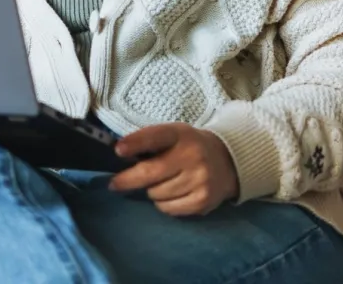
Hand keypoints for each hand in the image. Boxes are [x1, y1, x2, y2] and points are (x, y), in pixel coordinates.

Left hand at [108, 123, 238, 216]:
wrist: (228, 161)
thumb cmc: (189, 146)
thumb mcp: (172, 134)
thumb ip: (149, 141)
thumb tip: (119, 155)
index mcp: (180, 135)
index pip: (155, 137)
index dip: (135, 143)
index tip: (118, 151)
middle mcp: (193, 156)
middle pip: (150, 173)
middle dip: (127, 180)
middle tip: (114, 184)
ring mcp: (200, 180)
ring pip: (156, 193)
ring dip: (150, 191)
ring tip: (160, 183)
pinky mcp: (203, 201)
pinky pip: (168, 208)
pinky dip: (162, 204)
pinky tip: (171, 194)